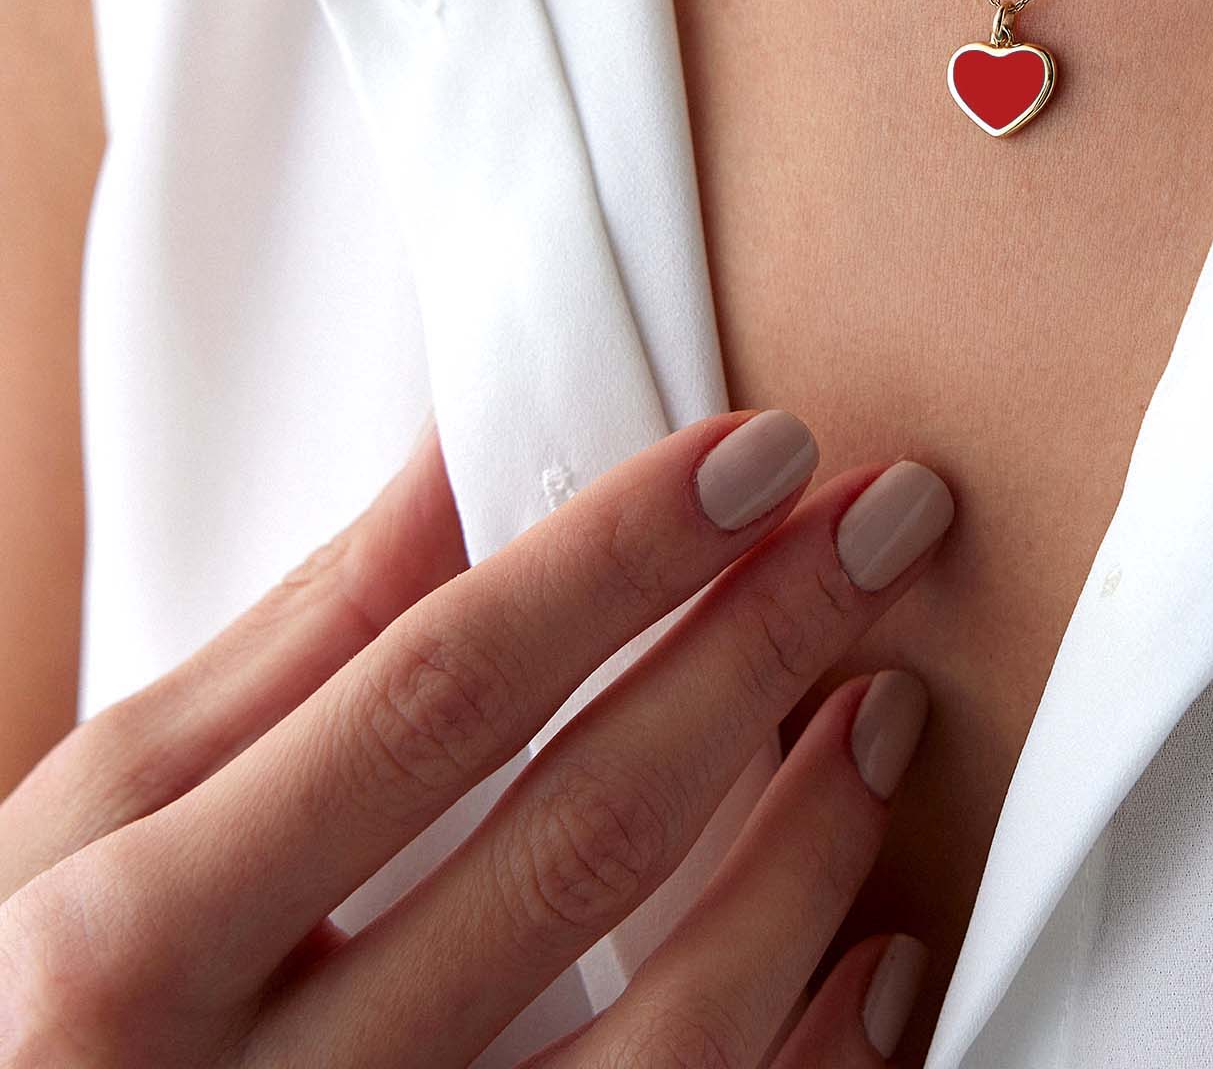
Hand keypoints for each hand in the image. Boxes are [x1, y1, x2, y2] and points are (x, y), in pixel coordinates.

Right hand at [0, 408, 953, 1065]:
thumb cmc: (37, 1008)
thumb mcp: (105, 817)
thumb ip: (301, 640)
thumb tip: (466, 445)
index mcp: (136, 936)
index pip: (439, 694)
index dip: (622, 558)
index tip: (762, 454)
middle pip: (579, 836)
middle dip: (759, 651)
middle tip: (885, 526)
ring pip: (668, 1027)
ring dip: (812, 849)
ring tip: (888, 709)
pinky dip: (812, 1056)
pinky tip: (879, 950)